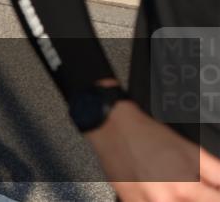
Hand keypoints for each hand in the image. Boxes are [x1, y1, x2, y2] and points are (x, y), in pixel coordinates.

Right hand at [87, 100, 219, 200]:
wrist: (112, 127)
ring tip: (168, 184)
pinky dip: (158, 199)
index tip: (211, 192)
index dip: (215, 196)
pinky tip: (155, 189)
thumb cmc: (148, 135)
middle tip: (188, 188)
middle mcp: (165, 200)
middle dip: (196, 197)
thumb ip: (215, 173)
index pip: (214, 201)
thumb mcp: (191, 150)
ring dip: (176, 198)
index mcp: (185, 187)